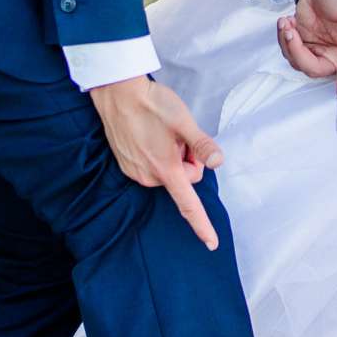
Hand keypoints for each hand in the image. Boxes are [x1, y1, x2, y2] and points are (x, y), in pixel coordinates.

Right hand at [88, 76, 223, 248]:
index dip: (202, 225)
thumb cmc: (152, 104)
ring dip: (171, 157)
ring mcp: (134, 172)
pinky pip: (153, 168)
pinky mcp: (126, 166)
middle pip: (184, 179)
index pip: (188, 204)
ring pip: (168, 173)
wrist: (117, 93)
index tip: (211, 243)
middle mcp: (148, 177)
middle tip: (177, 136)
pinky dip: (157, 155)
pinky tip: (149, 135)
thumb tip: (218, 162)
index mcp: (165, 169)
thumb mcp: (184, 121)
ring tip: (159, 133)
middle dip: (188, 160)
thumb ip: (202, 145)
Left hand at [276, 0, 336, 82]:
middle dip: (297, 53)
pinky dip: (282, 37)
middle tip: (291, 31)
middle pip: (312, 70)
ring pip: (297, 61)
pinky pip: (288, 50)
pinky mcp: (301, 42)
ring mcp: (315, 49)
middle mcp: (333, 55)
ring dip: (286, 43)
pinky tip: (285, 21)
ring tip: (286, 23)